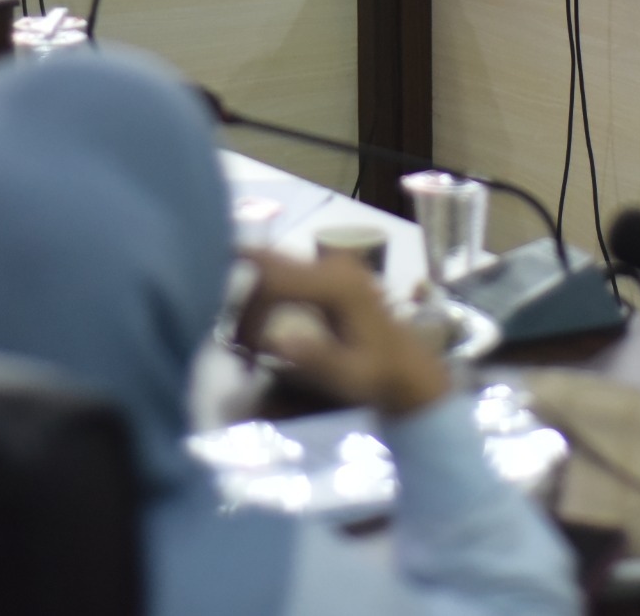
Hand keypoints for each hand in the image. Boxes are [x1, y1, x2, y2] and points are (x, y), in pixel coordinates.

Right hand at [238, 251, 449, 417]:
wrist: (409, 368)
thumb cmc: (380, 376)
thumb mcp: (351, 376)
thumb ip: (317, 359)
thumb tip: (277, 343)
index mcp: (338, 284)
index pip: (274, 281)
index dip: (249, 312)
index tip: (242, 349)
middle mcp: (333, 263)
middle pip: (266, 262)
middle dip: (238, 296)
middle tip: (229, 335)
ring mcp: (331, 263)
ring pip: (270, 263)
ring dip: (247, 294)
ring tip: (242, 336)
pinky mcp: (327, 270)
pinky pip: (281, 270)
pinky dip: (260, 291)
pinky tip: (257, 323)